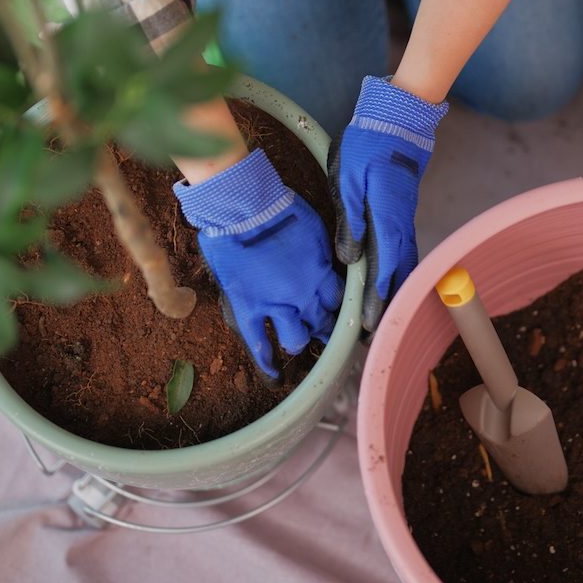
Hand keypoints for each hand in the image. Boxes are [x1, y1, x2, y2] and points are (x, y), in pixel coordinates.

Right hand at [174, 149, 342, 380]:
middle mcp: (304, 296)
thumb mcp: (315, 229)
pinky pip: (258, 343)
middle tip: (325, 331)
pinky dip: (266, 361)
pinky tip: (274, 374)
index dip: (340, 307)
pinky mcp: (249, 309)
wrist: (242, 209)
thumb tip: (325, 263)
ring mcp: (275, 306)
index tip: (340, 311)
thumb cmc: (279, 208)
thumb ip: (321, 253)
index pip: (339, 302)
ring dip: (299, 340)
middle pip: (323, 322)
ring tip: (299, 339)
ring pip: (295, 339)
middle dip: (326, 327)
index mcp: (322, 274)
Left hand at [330, 76, 447, 330]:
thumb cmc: (368, 146)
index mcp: (386, 218)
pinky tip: (393, 279)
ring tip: (386, 313)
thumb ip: (349, 222)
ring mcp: (406, 217)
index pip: (383, 267)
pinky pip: (404, 248)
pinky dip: (400, 269)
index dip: (377, 298)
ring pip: (404, 262)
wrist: (397, 119)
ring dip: (396, 288)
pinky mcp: (404, 211)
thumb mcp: (348, 181)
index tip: (370, 323)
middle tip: (376, 331)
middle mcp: (401, 223)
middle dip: (388, 302)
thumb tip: (350, 260)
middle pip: (398, 272)